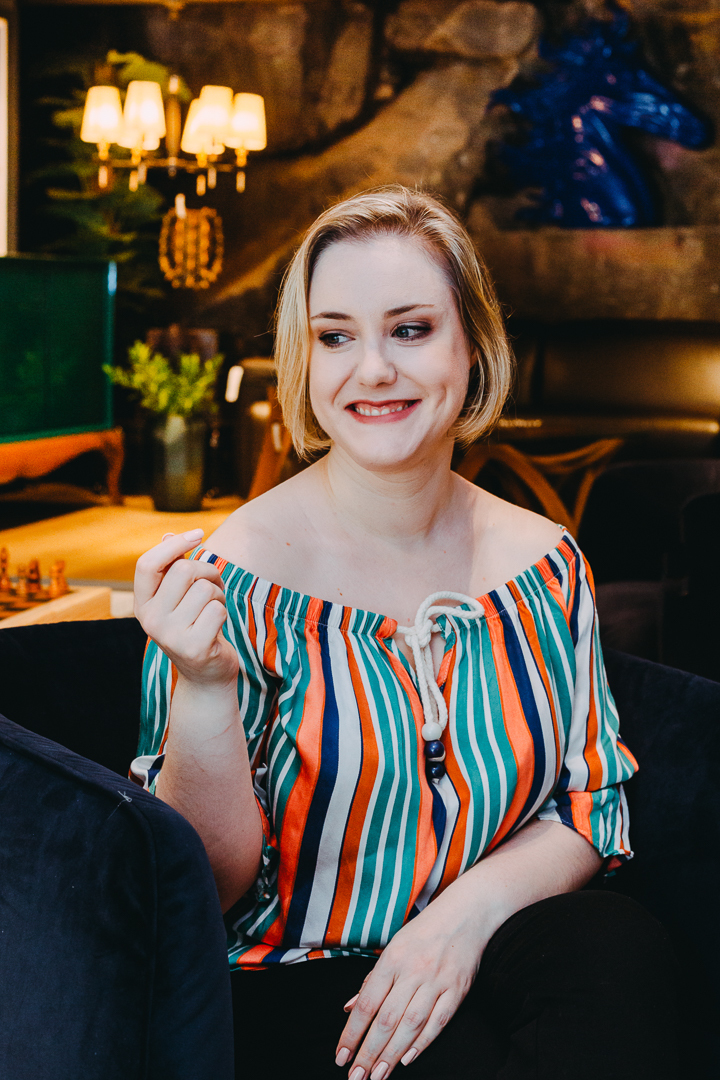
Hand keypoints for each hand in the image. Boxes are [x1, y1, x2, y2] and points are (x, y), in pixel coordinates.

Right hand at [134, 529, 238, 689]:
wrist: (206, 674)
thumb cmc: (195, 625)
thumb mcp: (179, 597)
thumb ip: (173, 567)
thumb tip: (169, 535)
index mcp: (142, 604)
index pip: (147, 564)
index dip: (174, 544)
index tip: (198, 534)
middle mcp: (149, 620)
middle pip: (184, 570)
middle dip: (208, 572)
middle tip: (213, 586)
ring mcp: (170, 635)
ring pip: (205, 589)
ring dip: (218, 594)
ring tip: (214, 609)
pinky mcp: (193, 647)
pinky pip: (217, 609)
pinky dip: (224, 612)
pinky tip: (217, 626)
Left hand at [335, 895, 487, 1078]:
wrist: (465, 914)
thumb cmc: (423, 932)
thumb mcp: (393, 948)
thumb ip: (372, 980)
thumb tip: (349, 1008)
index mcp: (392, 959)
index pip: (367, 1003)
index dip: (352, 1033)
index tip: (341, 1056)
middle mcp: (413, 971)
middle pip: (386, 1019)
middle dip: (368, 1052)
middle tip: (356, 1077)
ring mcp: (436, 981)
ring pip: (410, 1025)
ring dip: (392, 1055)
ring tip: (377, 1076)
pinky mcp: (457, 990)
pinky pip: (438, 1022)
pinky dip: (422, 1042)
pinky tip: (407, 1059)